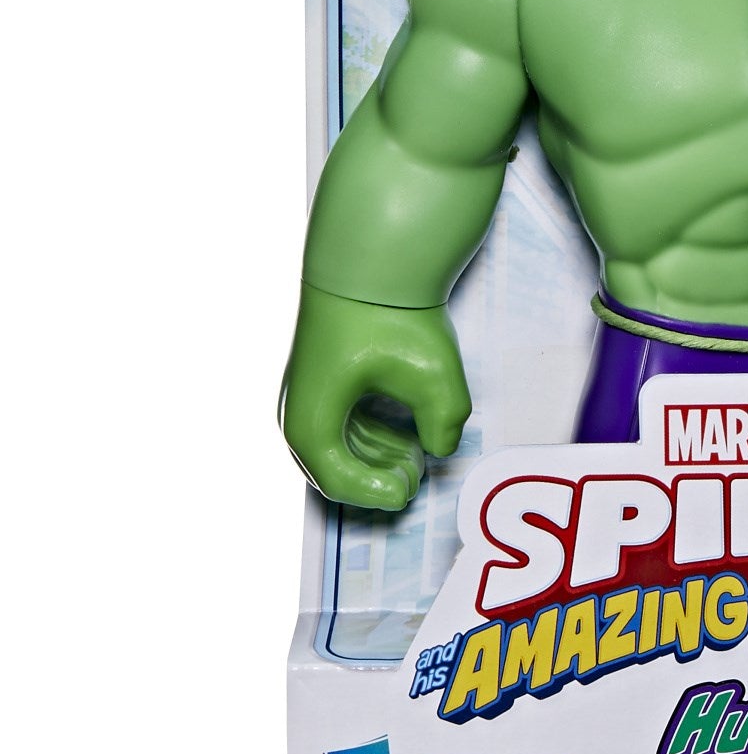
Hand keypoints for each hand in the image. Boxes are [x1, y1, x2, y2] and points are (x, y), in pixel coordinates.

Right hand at [281, 283, 471, 510]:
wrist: (370, 259)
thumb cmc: (392, 313)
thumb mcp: (432, 372)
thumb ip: (444, 420)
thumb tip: (441, 447)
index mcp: (311, 418)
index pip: (338, 480)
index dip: (376, 494)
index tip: (411, 492)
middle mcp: (298, 410)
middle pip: (333, 469)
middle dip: (376, 481)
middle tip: (416, 481)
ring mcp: (308, 393)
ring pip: (338, 449)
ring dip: (376, 461)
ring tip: (417, 461)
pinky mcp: (323, 378)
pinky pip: (341, 425)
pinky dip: (372, 439)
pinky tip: (408, 439)